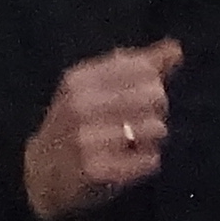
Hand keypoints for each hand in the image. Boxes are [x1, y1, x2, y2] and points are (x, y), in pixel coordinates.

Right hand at [23, 40, 185, 220]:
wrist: (43, 172)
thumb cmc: (79, 124)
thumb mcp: (96, 88)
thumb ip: (137, 66)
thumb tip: (176, 48)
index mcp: (79, 78)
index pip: (143, 68)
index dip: (153, 83)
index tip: (140, 97)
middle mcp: (80, 104)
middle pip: (155, 95)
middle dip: (156, 111)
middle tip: (138, 124)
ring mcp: (86, 138)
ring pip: (156, 128)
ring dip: (152, 139)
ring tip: (132, 143)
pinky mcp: (97, 170)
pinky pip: (150, 160)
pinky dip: (147, 162)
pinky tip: (129, 162)